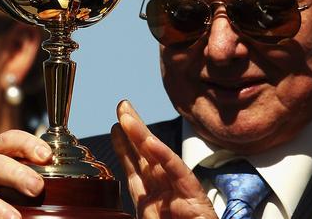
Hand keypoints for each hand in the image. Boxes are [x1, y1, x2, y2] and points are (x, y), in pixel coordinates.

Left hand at [112, 100, 216, 218]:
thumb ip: (140, 204)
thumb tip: (125, 186)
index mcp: (152, 200)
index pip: (136, 168)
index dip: (124, 146)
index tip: (114, 126)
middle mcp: (166, 191)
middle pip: (146, 155)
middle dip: (133, 129)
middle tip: (121, 106)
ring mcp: (180, 192)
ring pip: (159, 157)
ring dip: (141, 135)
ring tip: (126, 116)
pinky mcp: (196, 198)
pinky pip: (178, 173)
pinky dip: (164, 156)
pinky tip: (150, 141)